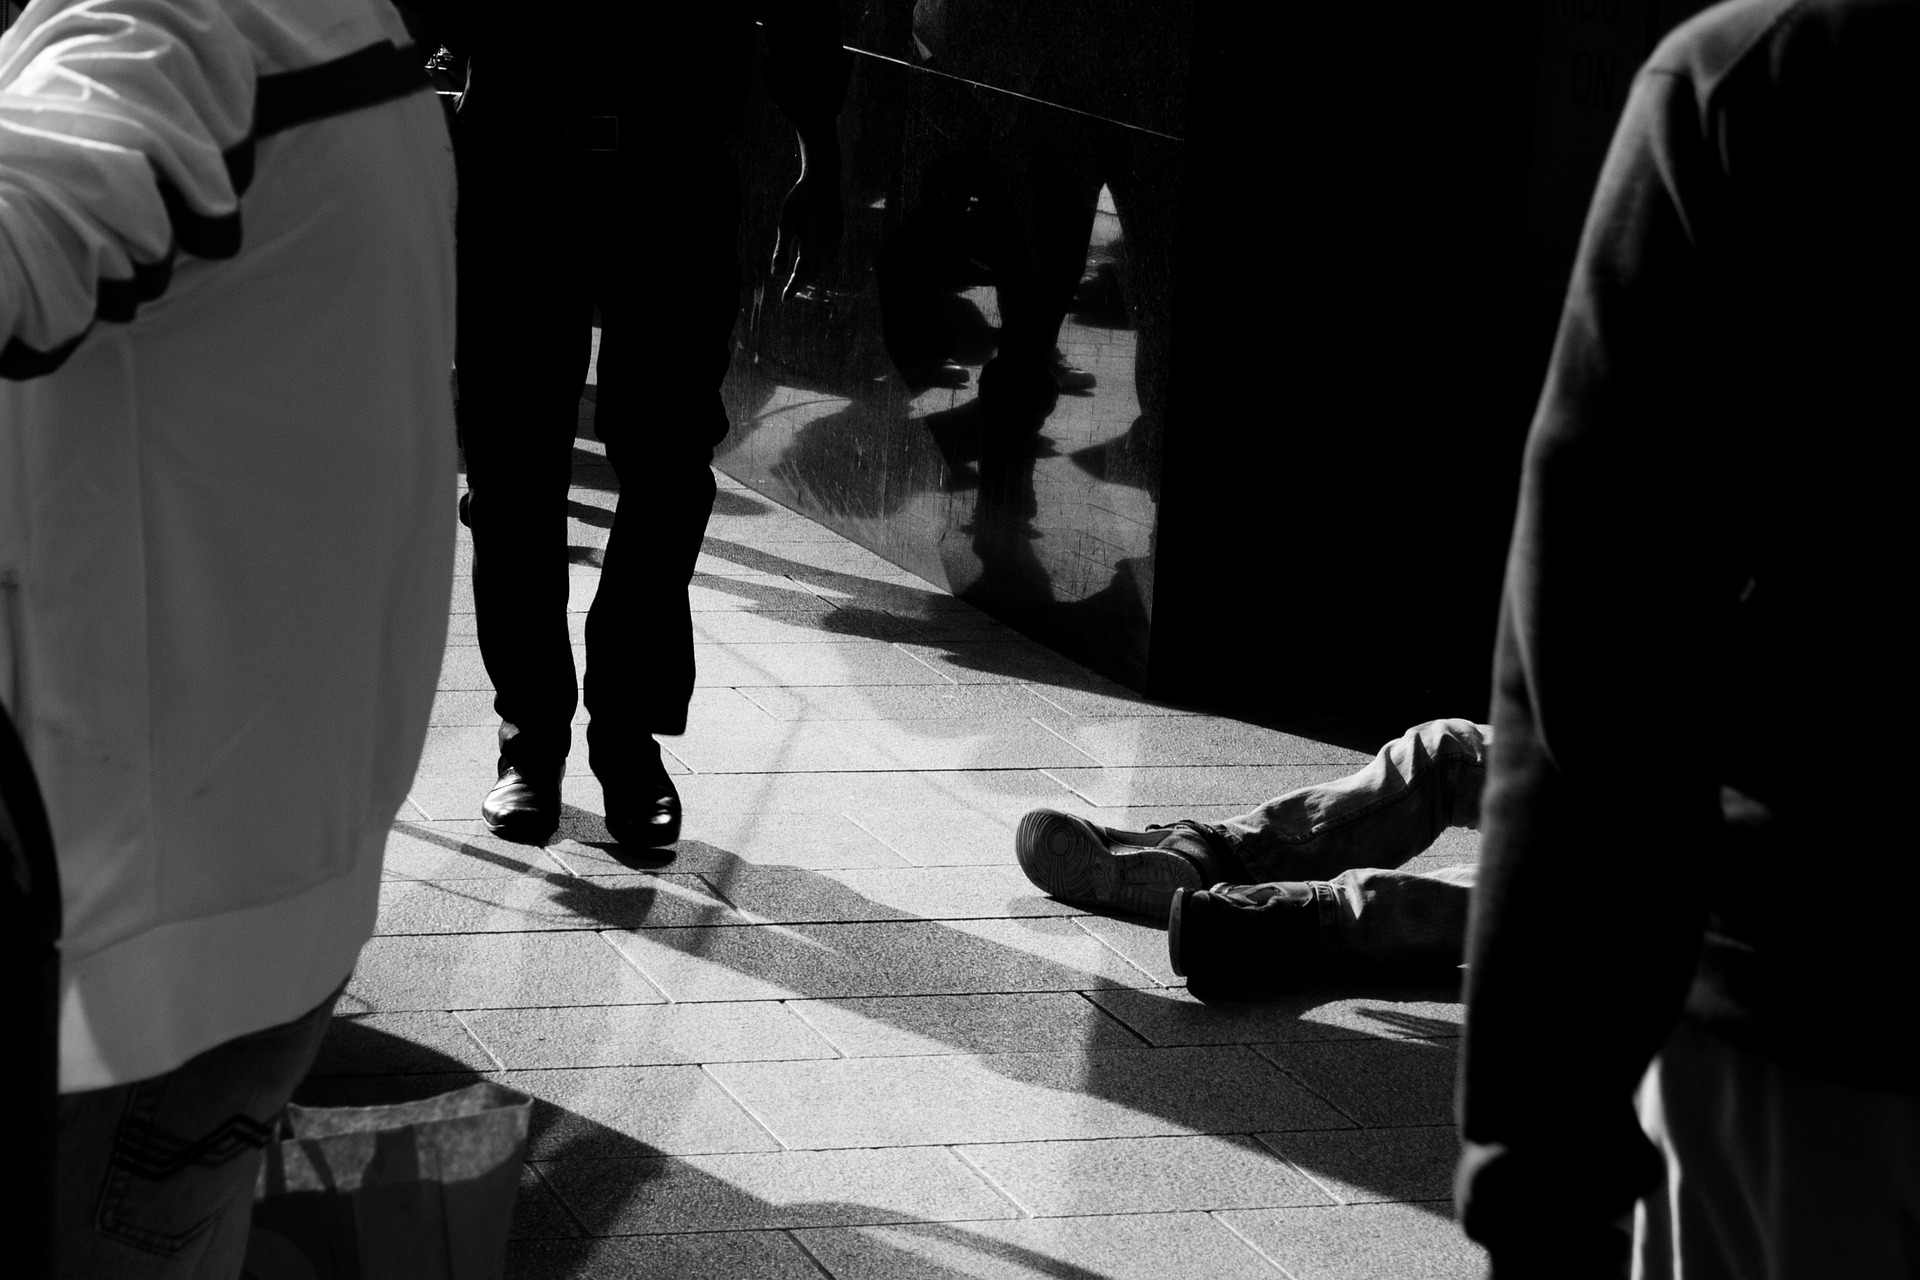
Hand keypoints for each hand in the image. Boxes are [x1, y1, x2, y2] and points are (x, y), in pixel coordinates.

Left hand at [769, 125, 842, 300]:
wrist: (823, 178)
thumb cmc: (800, 198)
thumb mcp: (786, 223)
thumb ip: (781, 250)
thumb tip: (775, 275)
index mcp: (815, 246)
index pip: (803, 274)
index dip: (793, 288)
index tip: (784, 300)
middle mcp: (829, 246)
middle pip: (814, 272)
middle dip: (802, 282)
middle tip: (789, 292)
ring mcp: (836, 240)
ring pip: (823, 265)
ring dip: (811, 273)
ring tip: (799, 278)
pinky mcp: (839, 233)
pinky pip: (829, 255)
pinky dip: (819, 262)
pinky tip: (812, 260)